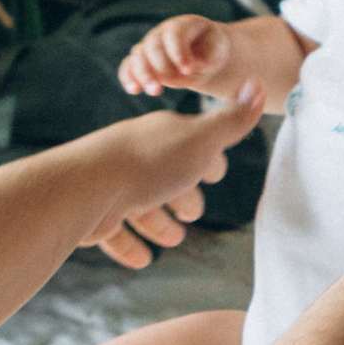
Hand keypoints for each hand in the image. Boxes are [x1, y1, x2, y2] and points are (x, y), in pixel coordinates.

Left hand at [77, 85, 266, 270]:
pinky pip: (115, 233)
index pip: (190, 146)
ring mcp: (113, 186)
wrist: (86, 187)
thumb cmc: (149, 163)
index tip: (215, 174)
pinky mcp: (95, 215)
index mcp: (163, 137)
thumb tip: (257, 84)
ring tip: (173, 238)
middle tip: (192, 213)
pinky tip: (143, 260)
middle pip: (164, 177)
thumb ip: (231, 121)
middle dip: (181, 194)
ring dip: (157, 223)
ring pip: (140, 207)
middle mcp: (137, 158)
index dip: (206, 160)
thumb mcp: (201, 140)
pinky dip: (130, 246)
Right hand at [117, 13, 231, 99]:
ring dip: (144, 74)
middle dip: (162, 66)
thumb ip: (209, 56)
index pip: (175, 34)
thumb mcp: (218, 50)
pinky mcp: (141, 61)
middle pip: (153, 46)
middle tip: (178, 83)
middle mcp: (161, 32)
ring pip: (137, 56)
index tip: (190, 70)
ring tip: (156, 91)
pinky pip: (128, 67)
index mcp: (183, 25)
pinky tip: (134, 90)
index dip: (180, 52)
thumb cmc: (211, 50)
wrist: (203, 54)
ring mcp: (149, 45)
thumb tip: (193, 68)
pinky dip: (128, 77)